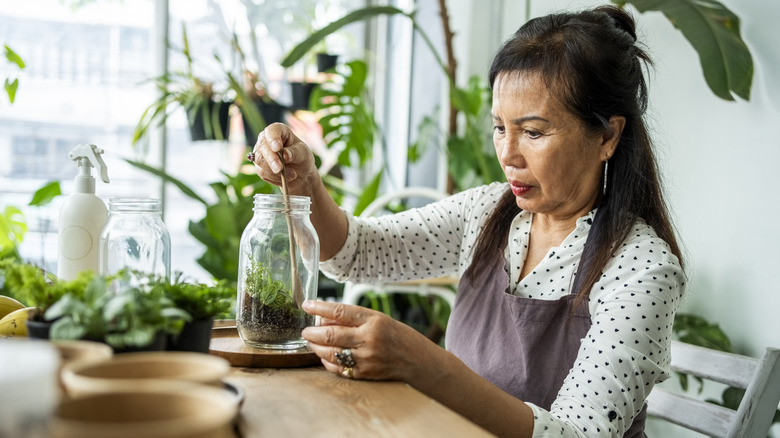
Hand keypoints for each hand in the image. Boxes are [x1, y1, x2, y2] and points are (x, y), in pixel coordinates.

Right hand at [250, 123, 317, 194]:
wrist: (300, 173)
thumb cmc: (302, 158)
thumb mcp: (304, 153)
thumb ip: (295, 153)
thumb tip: (285, 155)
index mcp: (279, 131)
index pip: (271, 130)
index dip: (273, 138)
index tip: (277, 148)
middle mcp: (266, 140)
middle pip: (262, 146)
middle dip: (271, 159)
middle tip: (280, 168)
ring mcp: (261, 153)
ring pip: (260, 160)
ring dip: (274, 171)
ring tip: (292, 175)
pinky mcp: (259, 166)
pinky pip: (262, 172)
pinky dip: (275, 177)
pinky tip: (285, 178)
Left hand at [301, 300, 433, 381]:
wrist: (416, 360)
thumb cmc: (397, 336)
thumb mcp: (378, 319)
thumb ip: (352, 319)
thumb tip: (324, 319)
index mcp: (373, 321)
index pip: (339, 311)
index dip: (319, 308)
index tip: (306, 305)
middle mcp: (369, 339)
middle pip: (330, 334)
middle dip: (312, 332)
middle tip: (305, 330)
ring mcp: (366, 358)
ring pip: (331, 353)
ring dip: (316, 347)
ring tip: (312, 342)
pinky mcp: (364, 374)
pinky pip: (338, 369)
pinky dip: (327, 362)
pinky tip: (324, 356)